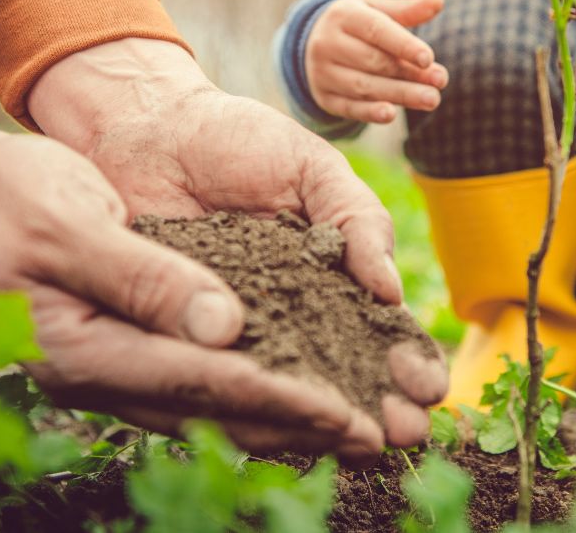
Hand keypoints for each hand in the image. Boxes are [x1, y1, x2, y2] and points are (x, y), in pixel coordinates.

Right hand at [0, 70, 391, 462]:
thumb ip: (143, 277)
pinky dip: (258, 389)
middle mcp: (102, 374)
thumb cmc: (11, 197)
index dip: (278, 398)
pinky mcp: (130, 348)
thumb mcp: (70, 225)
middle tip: (374, 439)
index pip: (199, 382)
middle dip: (300, 427)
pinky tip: (303, 392)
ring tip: (356, 430)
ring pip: (215, 405)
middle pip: (217, 410)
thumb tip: (224, 329)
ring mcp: (115, 368)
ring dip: (288, 419)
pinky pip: (203, 381)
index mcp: (81, 352)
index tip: (345, 412)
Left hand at [27, 39, 448, 450]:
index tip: (429, 386)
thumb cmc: (236, 139)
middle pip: (342, 373)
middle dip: (378, 406)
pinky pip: (216, 378)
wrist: (146, 127)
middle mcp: (289, 313)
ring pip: (286, 388)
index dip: (406, 359)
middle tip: (404, 434)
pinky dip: (246, 406)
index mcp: (331, 273)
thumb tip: (391, 294)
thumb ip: (357, 221)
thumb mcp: (311, 168)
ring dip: (324, 421)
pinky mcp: (182, 339)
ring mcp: (235, 331)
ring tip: (359, 447)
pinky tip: (276, 428)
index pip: (379, 328)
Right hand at [306, 0, 448, 122]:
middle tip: (441, 82)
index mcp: (344, 16)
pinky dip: (370, 112)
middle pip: (373, 62)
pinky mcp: (324, 97)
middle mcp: (328, 44)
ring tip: (431, 99)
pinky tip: (391, 115)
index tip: (428, 58)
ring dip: (400, 94)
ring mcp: (323, 73)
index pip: (376, 31)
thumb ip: (408, 10)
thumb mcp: (377, 10)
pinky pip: (349, 107)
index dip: (403, 45)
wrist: (312, 43)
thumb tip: (439, 1)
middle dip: (409, 74)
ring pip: (363, 86)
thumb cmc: (357, 24)